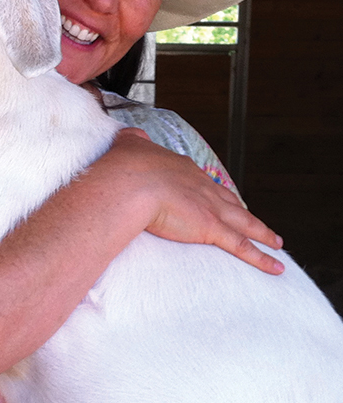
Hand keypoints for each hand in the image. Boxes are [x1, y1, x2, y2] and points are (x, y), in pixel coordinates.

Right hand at [110, 128, 283, 274]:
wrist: (131, 182)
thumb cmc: (126, 166)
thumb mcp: (129, 146)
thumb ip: (133, 142)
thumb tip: (133, 137)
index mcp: (184, 169)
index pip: (205, 184)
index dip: (214, 193)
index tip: (220, 200)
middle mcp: (203, 187)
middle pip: (231, 201)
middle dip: (243, 212)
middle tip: (255, 221)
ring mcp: (211, 208)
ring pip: (245, 223)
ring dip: (263, 233)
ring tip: (276, 242)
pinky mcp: (213, 228)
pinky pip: (243, 247)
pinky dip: (261, 257)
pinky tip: (275, 265)